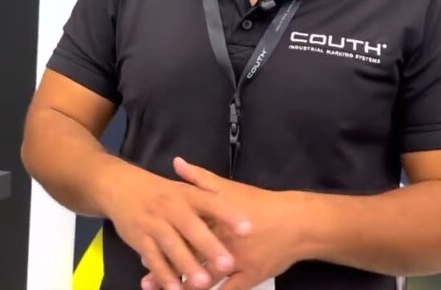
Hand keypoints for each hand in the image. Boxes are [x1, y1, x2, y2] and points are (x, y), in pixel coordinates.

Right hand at [99, 163, 252, 289]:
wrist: (120, 187)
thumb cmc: (161, 192)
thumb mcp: (184, 189)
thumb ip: (210, 200)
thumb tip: (240, 212)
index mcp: (186, 194)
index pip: (211, 203)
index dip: (228, 215)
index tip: (248, 229)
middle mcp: (171, 207)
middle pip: (191, 227)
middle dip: (209, 246)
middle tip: (228, 264)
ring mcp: (153, 223)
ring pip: (171, 246)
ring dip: (186, 265)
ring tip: (203, 283)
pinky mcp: (139, 238)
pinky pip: (152, 258)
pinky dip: (162, 274)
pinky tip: (174, 289)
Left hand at [142, 157, 307, 289]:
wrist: (296, 223)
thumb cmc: (259, 204)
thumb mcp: (228, 188)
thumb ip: (200, 178)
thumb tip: (176, 162)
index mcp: (213, 220)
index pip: (182, 235)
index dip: (163, 246)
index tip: (144, 254)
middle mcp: (222, 242)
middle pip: (190, 259)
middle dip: (168, 271)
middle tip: (147, 281)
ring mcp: (236, 262)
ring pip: (207, 279)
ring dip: (186, 287)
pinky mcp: (250, 277)